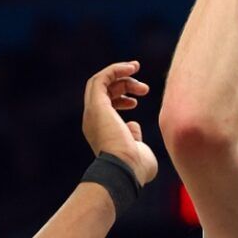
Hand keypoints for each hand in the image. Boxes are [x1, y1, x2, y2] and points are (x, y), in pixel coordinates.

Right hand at [81, 62, 157, 187]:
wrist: (125, 170)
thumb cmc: (136, 168)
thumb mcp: (138, 151)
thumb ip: (134, 138)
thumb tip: (132, 126)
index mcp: (101, 131)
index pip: (105, 106)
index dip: (121, 98)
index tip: (138, 99)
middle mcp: (93, 121)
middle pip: (103, 92)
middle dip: (124, 84)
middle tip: (144, 88)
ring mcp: (93, 113)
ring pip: (99, 83)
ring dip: (119, 74)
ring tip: (137, 70)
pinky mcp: (96, 105)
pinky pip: (101, 79)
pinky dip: (115, 69)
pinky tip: (130, 67)